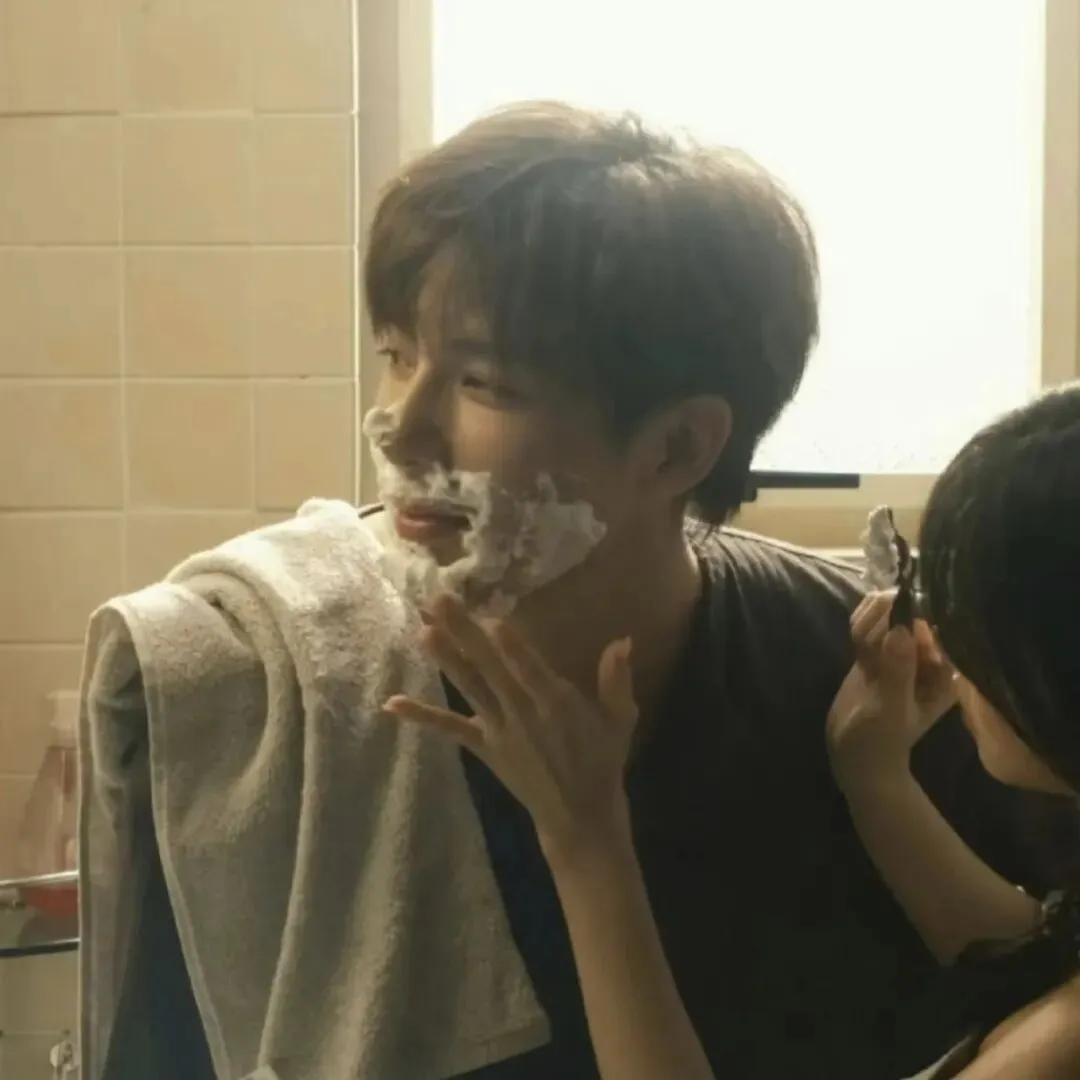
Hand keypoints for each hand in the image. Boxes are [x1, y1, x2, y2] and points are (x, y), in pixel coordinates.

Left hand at [384, 595, 638, 859]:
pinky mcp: (484, 747)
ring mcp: (499, 731)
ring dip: (445, 659)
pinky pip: (450, 729)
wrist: (579, 816)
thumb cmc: (602, 760)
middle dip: (465, 633)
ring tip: (422, 630)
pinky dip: (421, 717)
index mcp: (557, 704)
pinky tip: (392, 704)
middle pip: (490, 668)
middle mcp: (523, 714)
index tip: (493, 618)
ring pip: (469, 689)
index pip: (531, 672)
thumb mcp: (620, 719)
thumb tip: (622, 640)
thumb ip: (617, 679)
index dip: (513, 648)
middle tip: (440, 600)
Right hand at [827, 590, 955, 788]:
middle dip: (890, 614)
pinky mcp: (878, 655)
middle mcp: (928, 661)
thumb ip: (898, 671)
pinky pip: (872, 627)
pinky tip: (855, 634)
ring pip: (889, 617)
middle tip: (870, 625)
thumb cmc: (880, 741)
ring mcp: (901, 656)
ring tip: (859, 640)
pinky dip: (862, 624)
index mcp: (945, 675)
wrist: (856, 757)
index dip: (917, 614)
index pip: (937, 631)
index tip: (894, 610)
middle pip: (912, 618)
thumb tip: (900, 629)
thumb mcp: (891, 709)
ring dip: (872, 618)